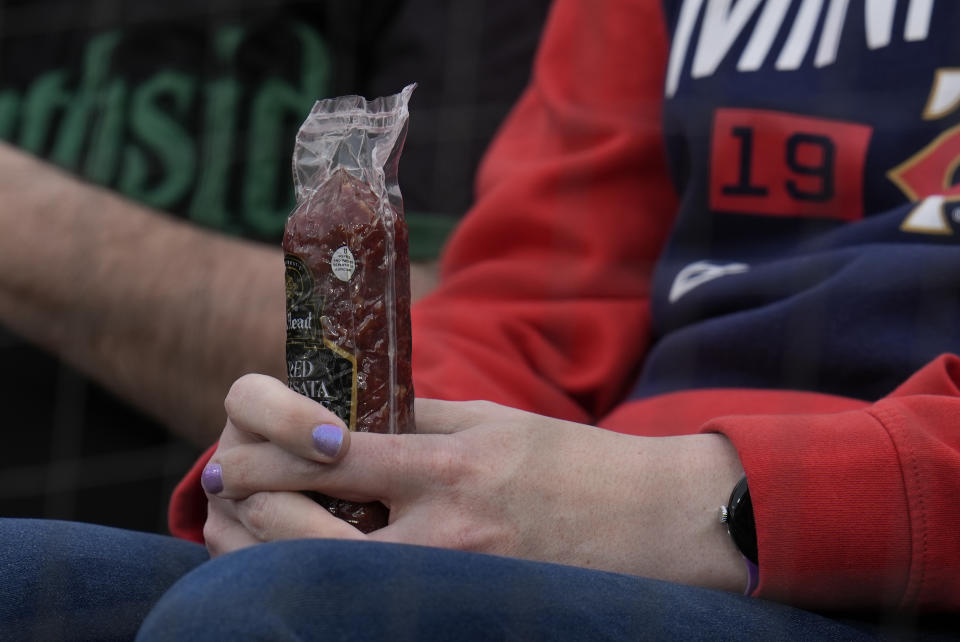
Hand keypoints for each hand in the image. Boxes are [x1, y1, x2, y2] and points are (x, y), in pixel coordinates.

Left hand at [203, 374, 746, 591]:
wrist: (653, 524)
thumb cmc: (575, 464)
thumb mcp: (496, 423)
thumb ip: (422, 416)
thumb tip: (355, 410)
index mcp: (449, 467)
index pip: (329, 454)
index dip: (265, 446)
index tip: (235, 440)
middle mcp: (441, 532)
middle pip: (304, 529)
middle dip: (243, 505)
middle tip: (221, 487)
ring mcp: (448, 582)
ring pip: (320, 578)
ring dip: (266, 551)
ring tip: (245, 526)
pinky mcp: (458, 608)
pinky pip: (365, 600)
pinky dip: (320, 581)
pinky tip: (305, 559)